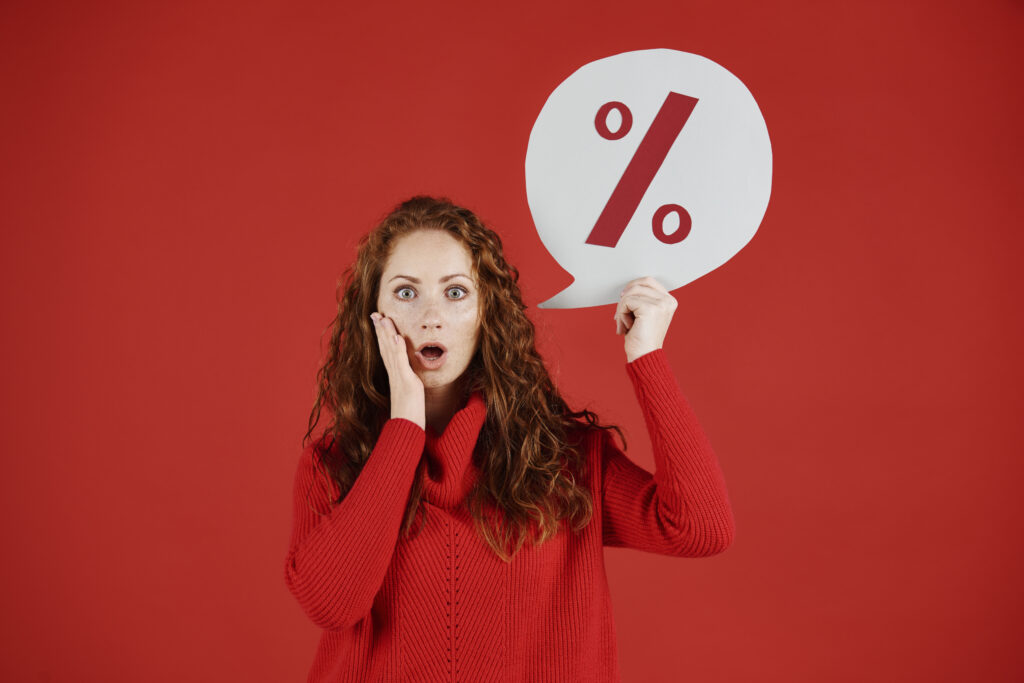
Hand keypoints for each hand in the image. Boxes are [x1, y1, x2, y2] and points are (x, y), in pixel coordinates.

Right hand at [370, 312, 424, 428]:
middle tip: (375, 313)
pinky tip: (398, 337)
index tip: (379, 321)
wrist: (406, 430)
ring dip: (387, 334)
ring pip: (391, 352)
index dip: (382, 336)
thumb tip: (410, 381)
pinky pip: (401, 364)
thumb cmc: (410, 416)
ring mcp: (400, 378)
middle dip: (380, 330)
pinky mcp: (408, 383)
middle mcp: (395, 375)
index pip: (387, 352)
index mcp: (396, 376)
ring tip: (383, 318)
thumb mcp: (410, 396)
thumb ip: (409, 386)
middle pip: (385, 348)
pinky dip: (399, 350)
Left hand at [613, 277, 677, 361]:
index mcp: (669, 301)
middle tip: (620, 314)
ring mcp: (660, 304)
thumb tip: (626, 289)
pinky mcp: (650, 309)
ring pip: (630, 293)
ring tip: (624, 324)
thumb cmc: (642, 339)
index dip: (632, 287)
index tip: (623, 299)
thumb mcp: (645, 315)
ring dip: (621, 309)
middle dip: (625, 298)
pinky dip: (621, 315)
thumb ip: (642, 300)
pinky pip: (626, 302)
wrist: (644, 356)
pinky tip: (626, 327)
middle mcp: (668, 301)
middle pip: (638, 285)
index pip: (648, 281)